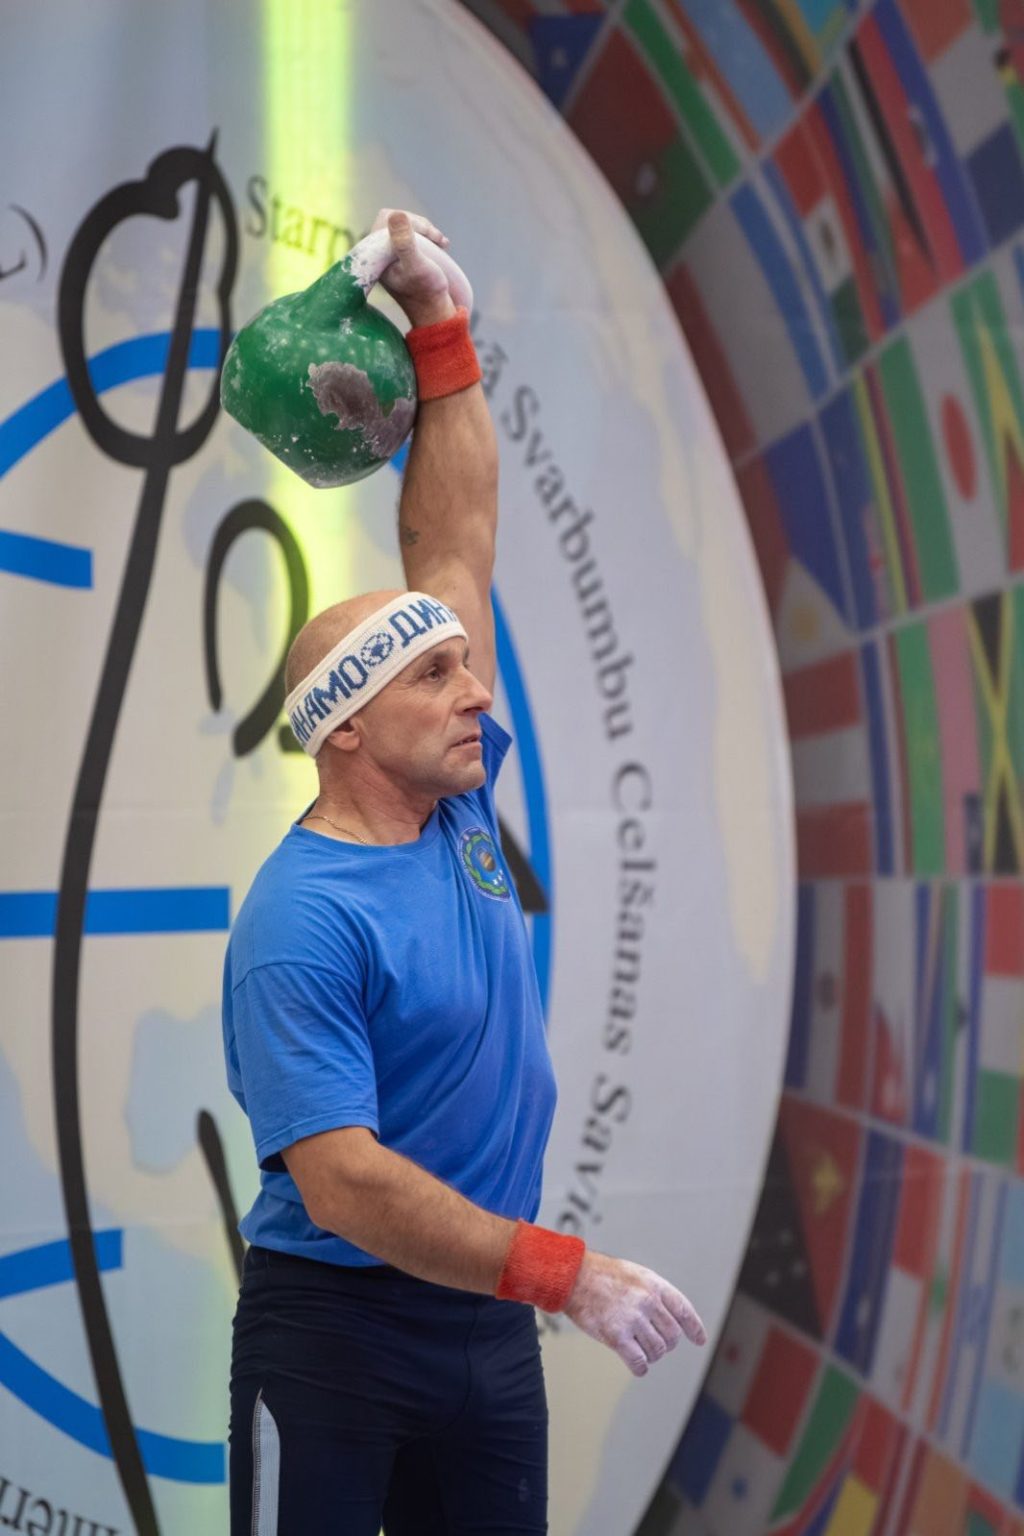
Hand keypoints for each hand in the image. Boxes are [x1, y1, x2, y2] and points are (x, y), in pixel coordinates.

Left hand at [370, 208, 454, 326]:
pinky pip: (411, 236)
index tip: (428, 236)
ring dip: (427, 232)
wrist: (433, 310)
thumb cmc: (425, 290)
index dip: (409, 221)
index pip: (386, 218)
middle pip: (396, 221)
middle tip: (438, 240)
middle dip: (420, 227)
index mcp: (374, 253)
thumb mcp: (417, 265)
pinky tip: (441, 245)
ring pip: (406, 227)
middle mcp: (377, 253)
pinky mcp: (400, 258)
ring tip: (442, 244)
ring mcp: (388, 255)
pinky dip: (427, 237)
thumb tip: (396, 214)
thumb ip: (404, 243)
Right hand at [563, 1250, 706, 1378]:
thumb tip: (672, 1318)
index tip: (699, 1340)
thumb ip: (655, 1293)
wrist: (574, 1276)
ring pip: (658, 1351)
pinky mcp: (616, 1336)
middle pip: (672, 1336)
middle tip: (652, 1341)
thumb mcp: (636, 1273)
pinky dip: (640, 1367)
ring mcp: (633, 1319)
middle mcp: (648, 1301)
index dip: (694, 1328)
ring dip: (651, 1355)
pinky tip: (636, 1363)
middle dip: (665, 1343)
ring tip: (639, 1347)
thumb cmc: (603, 1275)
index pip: (684, 1310)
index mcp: (654, 1285)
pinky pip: (640, 1362)